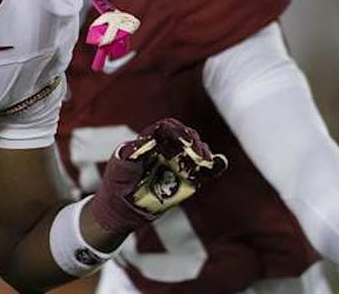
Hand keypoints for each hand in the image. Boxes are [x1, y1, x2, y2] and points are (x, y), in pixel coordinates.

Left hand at [88, 118, 225, 235]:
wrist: (121, 210)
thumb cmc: (117, 184)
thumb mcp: (120, 168)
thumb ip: (132, 154)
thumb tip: (148, 140)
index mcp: (149, 141)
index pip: (166, 128)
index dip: (177, 131)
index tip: (185, 141)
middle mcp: (165, 149)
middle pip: (185, 136)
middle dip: (193, 141)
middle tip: (197, 153)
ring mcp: (176, 163)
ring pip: (195, 151)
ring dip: (204, 153)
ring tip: (205, 161)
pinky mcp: (186, 180)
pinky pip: (203, 171)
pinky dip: (214, 167)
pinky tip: (220, 164)